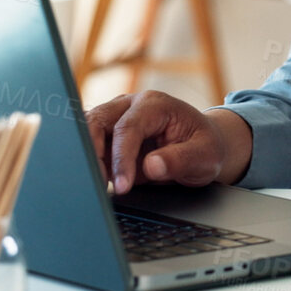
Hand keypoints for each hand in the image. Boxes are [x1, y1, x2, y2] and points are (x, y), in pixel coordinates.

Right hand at [84, 90, 253, 194]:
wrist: (202, 146)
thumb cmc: (204, 147)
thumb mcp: (205, 156)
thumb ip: (180, 159)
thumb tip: (152, 166)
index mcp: (154, 104)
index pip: (128, 127)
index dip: (122, 158)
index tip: (122, 185)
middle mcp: (130, 106)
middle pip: (97, 121)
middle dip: (92, 153)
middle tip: (98, 184)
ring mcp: (116, 118)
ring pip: (86, 130)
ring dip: (86, 158)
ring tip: (95, 186)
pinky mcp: (107, 135)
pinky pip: (87, 145)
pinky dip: (86, 162)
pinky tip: (92, 182)